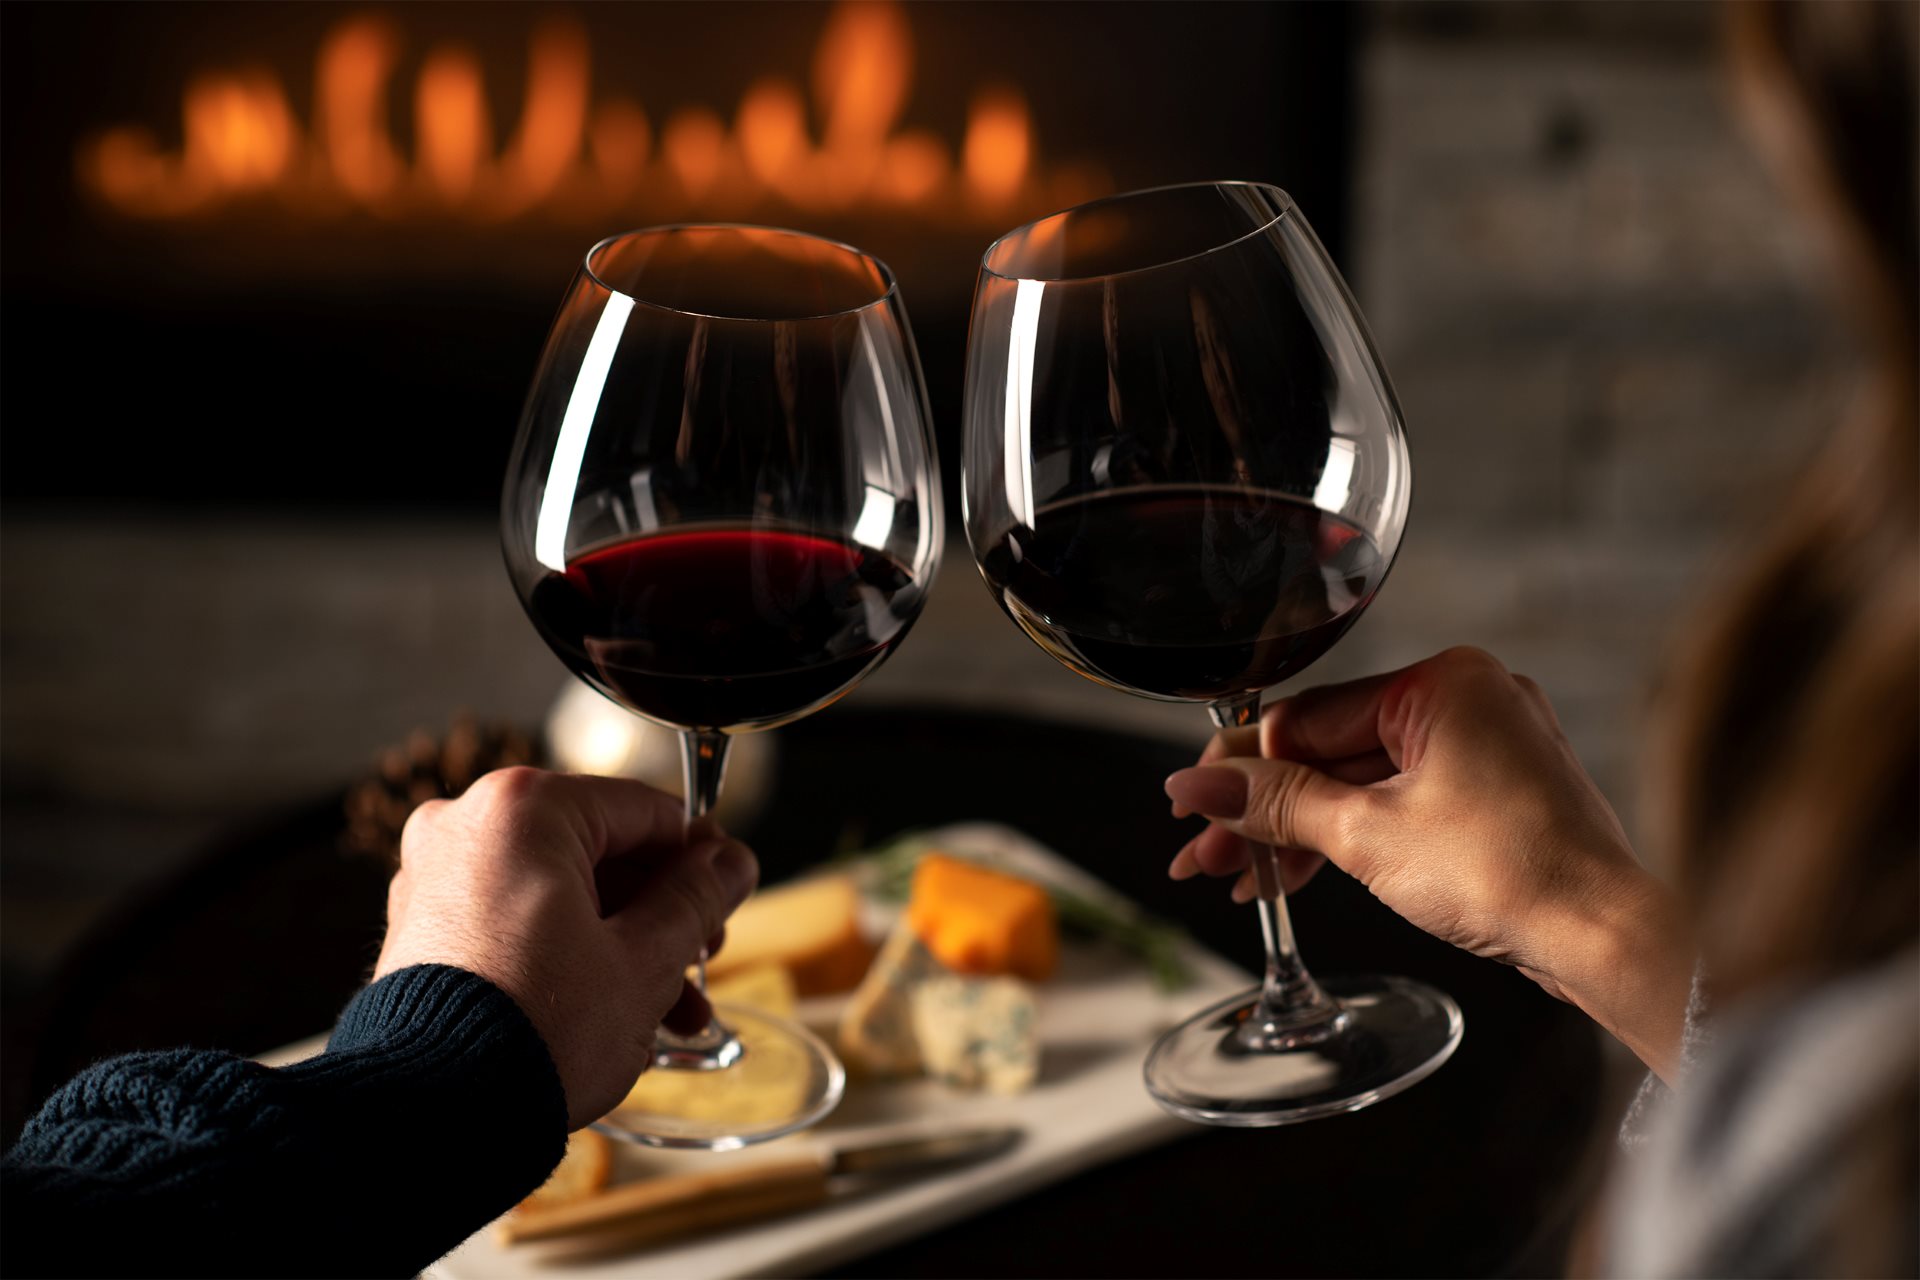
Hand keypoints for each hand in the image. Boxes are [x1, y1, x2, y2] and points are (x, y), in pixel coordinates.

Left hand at [375, 768, 757, 1126]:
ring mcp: (435, 878)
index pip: (644, 810)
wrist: (435, 1115)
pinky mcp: (424, 929)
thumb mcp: (644, 959)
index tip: (728, 885)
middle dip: (660, 914)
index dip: (700, 853)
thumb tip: (730, 862)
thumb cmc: (534, 1032)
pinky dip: (568, 954)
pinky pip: (517, 921)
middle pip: (600, 853)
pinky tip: (613, 1010)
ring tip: (670, 1009)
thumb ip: (696, 897)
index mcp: (522, 810)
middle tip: (702, 954)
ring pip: (561, 894)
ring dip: (622, 945)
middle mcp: (467, 826)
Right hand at [1163, 647, 1692, 1078]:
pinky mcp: (1493, 796)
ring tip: (1244, 878)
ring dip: (1300, 833)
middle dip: (1265, 811)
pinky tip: (1301, 872)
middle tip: (1208, 854)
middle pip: (1330, 751)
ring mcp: (1486, 750)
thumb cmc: (1513, 875)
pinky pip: (1400, 803)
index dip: (1243, 767)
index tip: (1195, 802)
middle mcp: (1470, 701)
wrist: (1603, 937)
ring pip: (1362, 783)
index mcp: (1446, 682)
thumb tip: (1200, 788)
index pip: (1308, 716)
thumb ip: (1275, 805)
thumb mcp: (1367, 836)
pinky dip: (1352, 838)